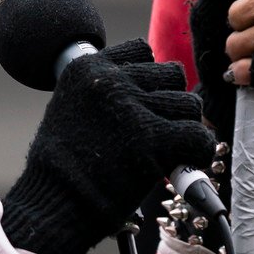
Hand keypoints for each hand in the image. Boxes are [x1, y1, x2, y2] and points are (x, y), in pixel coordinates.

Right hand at [1, 40, 215, 253]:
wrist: (54, 203)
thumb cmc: (61, 167)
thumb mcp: (70, 109)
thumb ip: (104, 92)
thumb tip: (146, 90)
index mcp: (87, 68)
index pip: (142, 50)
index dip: (151, 79)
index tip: (147, 102)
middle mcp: (110, 80)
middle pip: (171, 74)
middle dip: (170, 102)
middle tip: (163, 129)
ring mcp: (132, 107)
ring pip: (188, 103)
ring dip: (185, 127)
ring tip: (172, 149)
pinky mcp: (152, 138)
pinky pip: (197, 134)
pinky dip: (199, 151)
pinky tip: (187, 162)